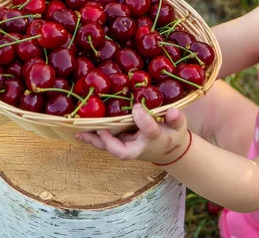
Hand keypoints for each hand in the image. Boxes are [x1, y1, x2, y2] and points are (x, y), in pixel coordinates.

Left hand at [75, 105, 189, 163]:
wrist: (167, 149)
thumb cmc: (172, 133)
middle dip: (110, 144)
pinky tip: (79, 133)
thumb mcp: (179, 125)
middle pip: (123, 152)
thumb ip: (176, 118)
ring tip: (81, 132)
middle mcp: (139, 146)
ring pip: (110, 149)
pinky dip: (92, 139)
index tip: (137, 107)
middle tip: (101, 130)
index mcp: (156, 139)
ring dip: (95, 141)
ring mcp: (128, 148)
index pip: (150, 132)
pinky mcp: (119, 145)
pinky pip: (105, 144)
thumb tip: (173, 110)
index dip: (143, 121)